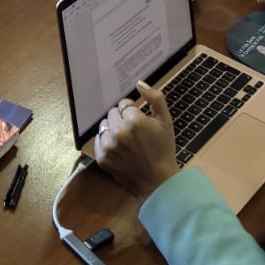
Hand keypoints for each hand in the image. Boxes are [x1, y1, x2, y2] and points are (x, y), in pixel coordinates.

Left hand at [94, 81, 177, 197]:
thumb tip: (139, 84)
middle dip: (122, 118)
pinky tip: (118, 148)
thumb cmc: (163, 150)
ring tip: (126, 139)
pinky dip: (106, 141)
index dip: (133, 111)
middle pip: (113, 112)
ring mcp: (108, 145)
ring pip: (104, 125)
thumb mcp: (166, 121)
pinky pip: (98, 140)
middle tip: (134, 131)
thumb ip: (155, 98)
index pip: (125, 104)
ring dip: (113, 129)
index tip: (139, 121)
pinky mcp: (102, 157)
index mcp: (134, 120)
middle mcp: (118, 131)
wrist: (158, 180)